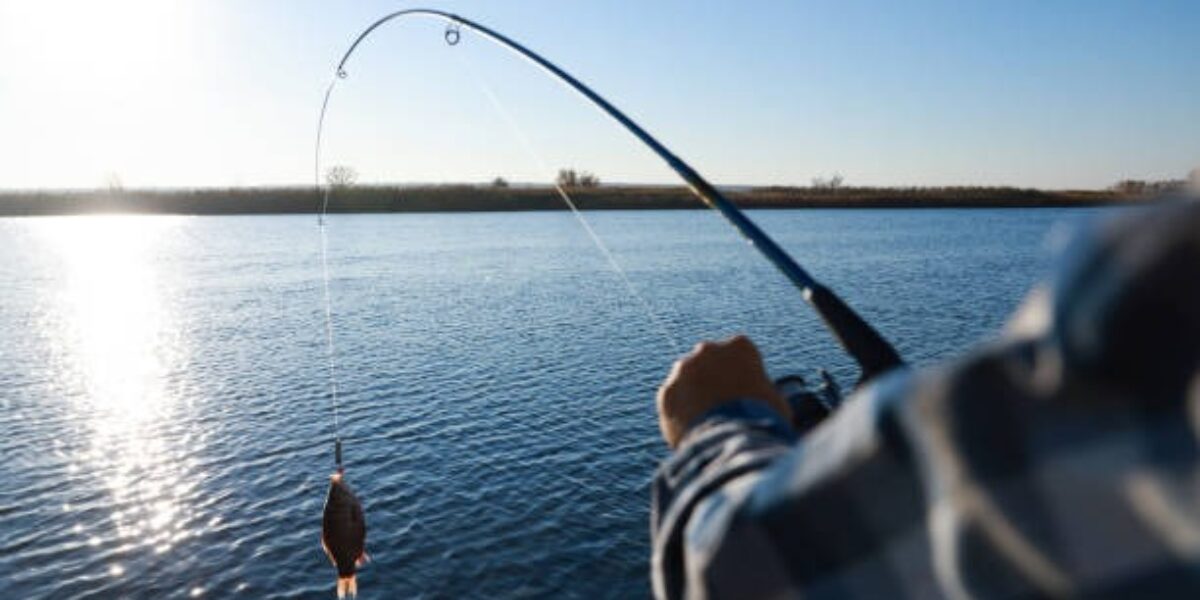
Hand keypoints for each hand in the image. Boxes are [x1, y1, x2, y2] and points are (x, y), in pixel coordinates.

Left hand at [656, 335, 791, 447]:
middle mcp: (707, 350)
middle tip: (722, 406)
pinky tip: (693, 432)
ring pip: (687, 382)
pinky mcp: (667, 393)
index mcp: (740, 346)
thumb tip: (766, 405)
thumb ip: (764, 393)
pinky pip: (674, 404)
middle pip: (708, 363)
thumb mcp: (776, 400)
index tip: (744, 393)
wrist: (733, 439)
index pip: (739, 356)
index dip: (742, 376)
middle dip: (712, 380)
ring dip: (694, 397)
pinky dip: (680, 416)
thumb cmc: (763, 419)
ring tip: (707, 422)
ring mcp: (683, 370)